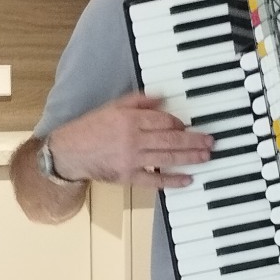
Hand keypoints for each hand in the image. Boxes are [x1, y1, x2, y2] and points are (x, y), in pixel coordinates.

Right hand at [45, 92, 212, 190]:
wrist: (69, 153)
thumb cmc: (90, 129)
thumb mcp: (112, 107)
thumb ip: (138, 101)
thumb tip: (162, 98)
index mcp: (129, 119)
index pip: (162, 120)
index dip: (178, 123)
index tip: (186, 125)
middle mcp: (132, 139)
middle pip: (170, 139)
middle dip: (194, 140)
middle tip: (210, 141)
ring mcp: (131, 160)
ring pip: (167, 159)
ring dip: (190, 158)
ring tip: (206, 156)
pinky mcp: (128, 177)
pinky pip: (155, 181)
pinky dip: (173, 180)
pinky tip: (188, 179)